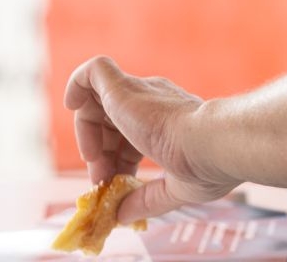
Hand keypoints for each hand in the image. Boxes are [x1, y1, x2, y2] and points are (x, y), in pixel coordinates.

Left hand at [64, 55, 236, 221]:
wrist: (214, 145)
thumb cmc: (207, 166)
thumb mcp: (175, 189)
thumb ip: (146, 200)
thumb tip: (123, 216)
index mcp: (169, 121)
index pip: (130, 138)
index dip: (117, 163)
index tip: (117, 188)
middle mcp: (153, 101)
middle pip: (111, 123)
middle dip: (101, 155)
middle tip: (101, 181)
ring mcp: (138, 92)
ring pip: (98, 100)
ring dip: (87, 133)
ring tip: (94, 160)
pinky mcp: (123, 88)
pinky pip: (94, 71)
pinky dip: (77, 84)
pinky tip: (72, 105)